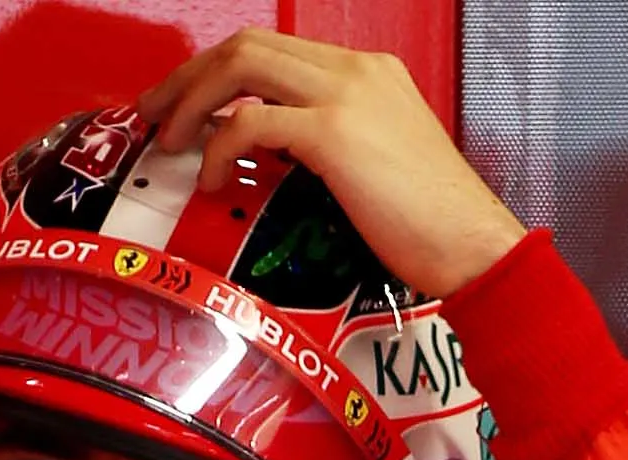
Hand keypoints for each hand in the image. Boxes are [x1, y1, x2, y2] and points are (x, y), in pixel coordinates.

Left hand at [137, 29, 526, 296]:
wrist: (473, 244)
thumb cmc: (428, 222)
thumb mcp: (372, 162)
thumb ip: (321, 142)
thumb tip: (265, 149)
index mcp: (365, 72)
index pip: (271, 50)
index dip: (214, 72)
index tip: (182, 105)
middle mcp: (353, 70)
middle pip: (246, 45)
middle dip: (188, 78)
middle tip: (154, 115)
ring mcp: (345, 95)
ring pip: (241, 67)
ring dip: (191, 102)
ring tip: (169, 142)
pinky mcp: (334, 133)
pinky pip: (250, 123)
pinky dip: (218, 149)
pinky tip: (211, 180)